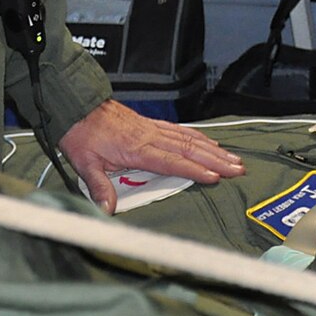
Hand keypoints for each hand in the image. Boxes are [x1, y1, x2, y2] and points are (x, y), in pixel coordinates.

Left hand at [57, 100, 245, 212]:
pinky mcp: (150, 124)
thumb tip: (107, 210)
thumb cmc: (81, 134)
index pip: (171, 161)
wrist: (77, 105)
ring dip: (212, 149)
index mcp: (136, 148)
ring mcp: (151, 128)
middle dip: (215, 160)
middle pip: (188, 149)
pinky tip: (209, 141)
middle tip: (237, 169)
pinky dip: (197, 136)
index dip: (194, 170)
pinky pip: (179, 129)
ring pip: (188, 138)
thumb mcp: (84, 164)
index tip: (214, 177)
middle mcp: (149, 136)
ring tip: (233, 158)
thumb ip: (98, 187)